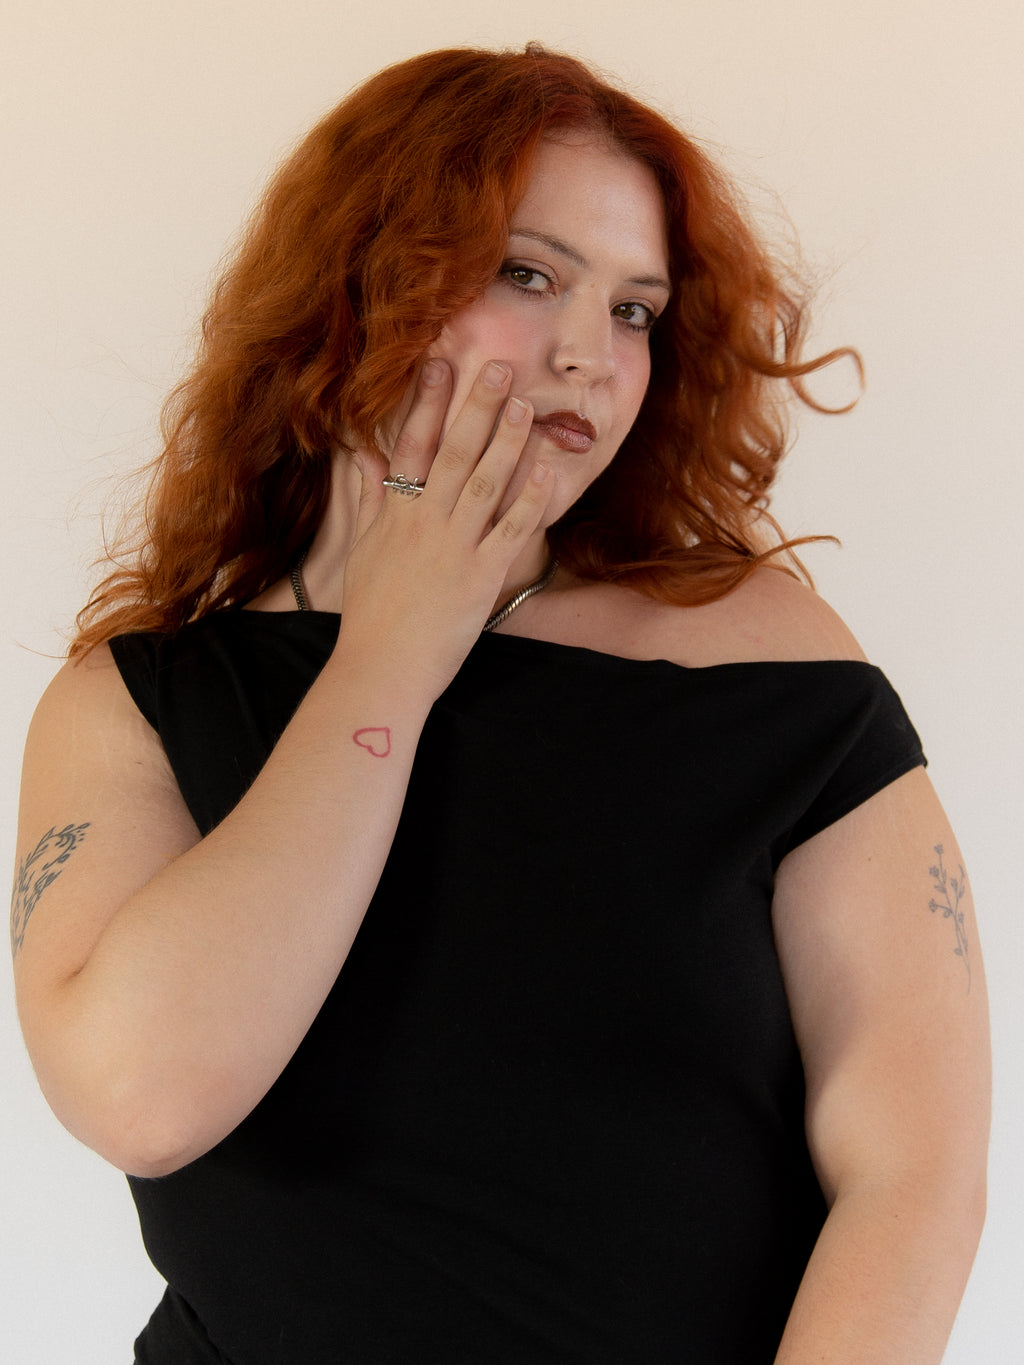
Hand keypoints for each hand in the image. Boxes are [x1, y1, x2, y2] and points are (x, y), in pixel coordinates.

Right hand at [336, 358, 553, 696]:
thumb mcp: (361, 551)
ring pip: (484, 482)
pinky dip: (529, 500)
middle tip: (498, 367)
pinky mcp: (481, 576)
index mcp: (396, 514)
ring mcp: (454, 547)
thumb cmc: (371, 614)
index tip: (440, 364)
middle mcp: (424, 522)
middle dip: (476, 407)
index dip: (425, 403)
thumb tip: (363, 456)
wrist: (383, 666)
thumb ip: (368, 500)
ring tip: (525, 406)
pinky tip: (547, 471)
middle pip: (453, 452)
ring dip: (507, 442)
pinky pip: (510, 530)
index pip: (410, 446)